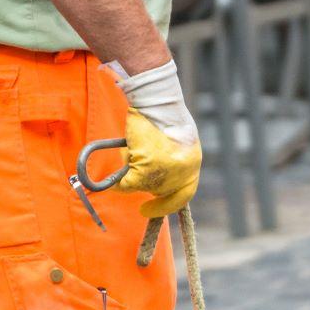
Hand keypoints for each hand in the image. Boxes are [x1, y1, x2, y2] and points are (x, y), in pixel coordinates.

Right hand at [108, 59, 200, 219]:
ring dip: (132, 173)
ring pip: (144, 186)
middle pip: (163, 191)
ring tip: (130, 154)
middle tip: (137, 195)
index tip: (153, 209)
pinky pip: (128, 184)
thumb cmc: (162, 115)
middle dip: (148, 187)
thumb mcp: (173, 139)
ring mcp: (166, 172)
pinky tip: (117, 171)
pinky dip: (119, 182)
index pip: (185, 192)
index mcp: (192, 162)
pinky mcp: (147, 170)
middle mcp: (183, 171)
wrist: (155, 101)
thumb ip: (169, 158)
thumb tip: (151, 179)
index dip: (169, 203)